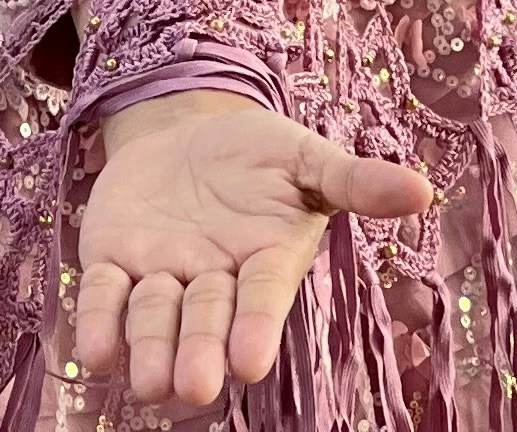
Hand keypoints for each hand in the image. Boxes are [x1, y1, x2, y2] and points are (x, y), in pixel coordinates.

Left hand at [72, 91, 434, 414]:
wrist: (184, 129)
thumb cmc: (256, 152)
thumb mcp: (304, 155)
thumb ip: (353, 180)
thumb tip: (422, 189)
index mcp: (266, 260)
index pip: (262, 299)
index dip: (256, 328)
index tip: (249, 363)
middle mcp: (214, 280)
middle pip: (206, 321)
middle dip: (199, 354)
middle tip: (193, 387)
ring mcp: (162, 273)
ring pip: (154, 317)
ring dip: (149, 348)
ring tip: (148, 383)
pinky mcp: (114, 258)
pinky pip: (104, 294)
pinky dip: (99, 320)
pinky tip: (94, 351)